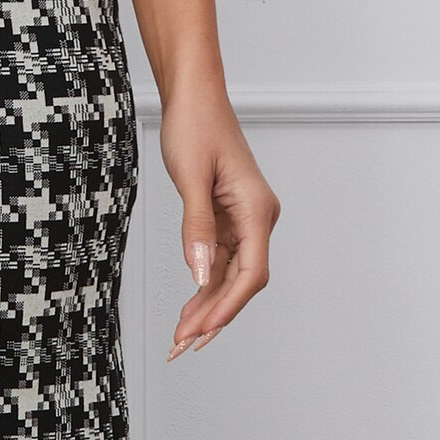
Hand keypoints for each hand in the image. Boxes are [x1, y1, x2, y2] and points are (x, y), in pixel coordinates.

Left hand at [158, 87, 279, 358]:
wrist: (194, 95)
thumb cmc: (194, 126)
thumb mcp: (190, 176)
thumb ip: (197, 227)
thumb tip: (200, 275)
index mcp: (258, 209)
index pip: (250, 273)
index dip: (227, 307)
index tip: (202, 332)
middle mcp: (258, 218)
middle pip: (242, 280)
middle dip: (214, 315)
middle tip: (182, 344)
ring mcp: (245, 219)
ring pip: (231, 274)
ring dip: (208, 304)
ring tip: (182, 336)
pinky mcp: (229, 217)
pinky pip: (221, 259)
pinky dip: (205, 283)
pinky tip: (190, 305)